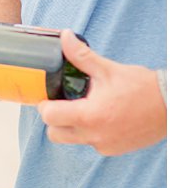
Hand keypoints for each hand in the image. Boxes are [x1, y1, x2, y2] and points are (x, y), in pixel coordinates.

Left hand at [35, 30, 166, 155]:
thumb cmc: (143, 88)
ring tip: (85, 108)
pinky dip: (90, 132)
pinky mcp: (115, 150)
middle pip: (55, 133)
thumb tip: (64, 37)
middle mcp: (95, 135)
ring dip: (71, 127)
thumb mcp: (108, 69)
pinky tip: (102, 117)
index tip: (51, 96)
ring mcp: (105, 145)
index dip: (45, 104)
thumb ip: (81, 55)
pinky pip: (91, 143)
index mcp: (90, 115)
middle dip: (55, 118)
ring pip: (72, 140)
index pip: (48, 116)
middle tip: (64, 103)